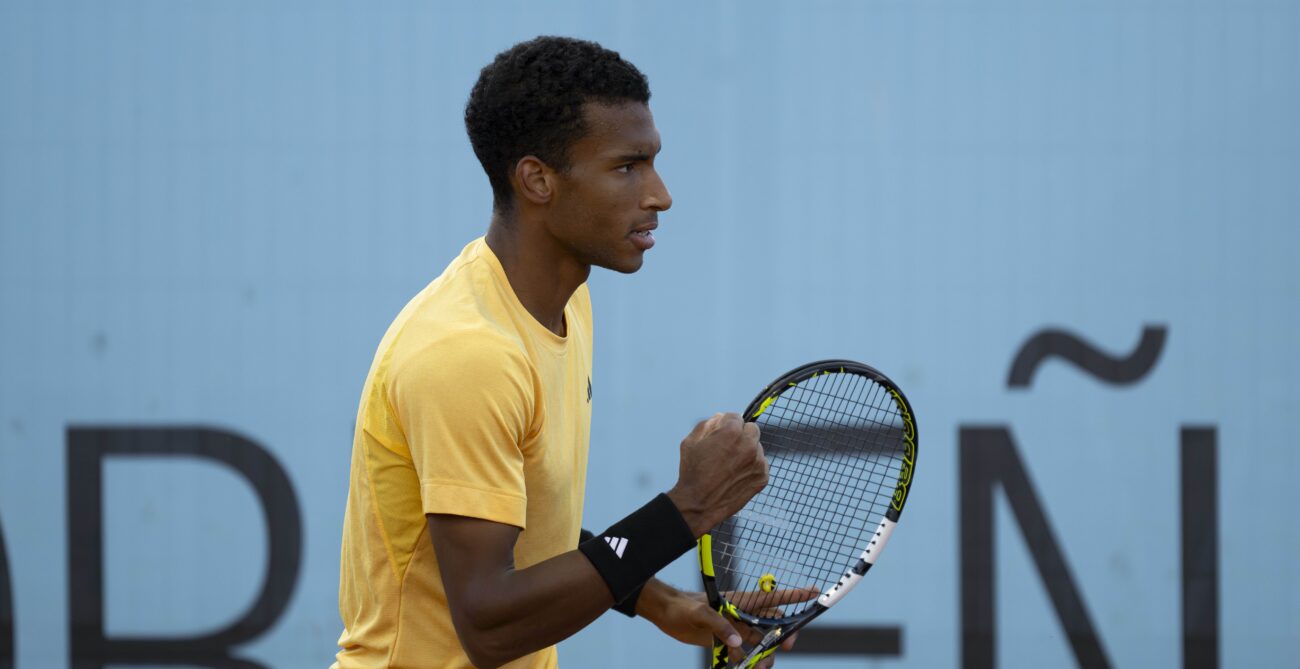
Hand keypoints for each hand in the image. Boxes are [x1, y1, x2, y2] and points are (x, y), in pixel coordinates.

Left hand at [636, 580, 818, 668]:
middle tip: (786, 647)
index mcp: (740, 602)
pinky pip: (743, 654)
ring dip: (764, 656)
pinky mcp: (726, 641)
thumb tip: (738, 644)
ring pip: (760, 643)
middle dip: (782, 637)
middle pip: (772, 625)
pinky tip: (744, 668)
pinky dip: (746, 663)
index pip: (772, 598)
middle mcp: (742, 615)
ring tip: (760, 668)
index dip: (794, 596)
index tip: (814, 592)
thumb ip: (720, 626)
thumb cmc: (683, 606)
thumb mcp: (700, 613)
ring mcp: (735, 628)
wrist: (665, 614)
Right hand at [667, 413, 767, 536]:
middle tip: (727, 448)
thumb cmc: (692, 472)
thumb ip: (708, 424)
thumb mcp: (691, 441)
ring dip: (747, 451)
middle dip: (740, 434)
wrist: (699, 504)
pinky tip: (736, 475)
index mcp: (731, 432)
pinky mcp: (762, 477)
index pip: (735, 416)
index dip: (725, 425)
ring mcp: (757, 462)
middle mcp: (748, 444)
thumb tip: (721, 417)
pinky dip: (751, 467)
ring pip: (757, 447)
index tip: (719, 435)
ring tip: (729, 465)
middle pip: (751, 428)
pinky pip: (761, 464)